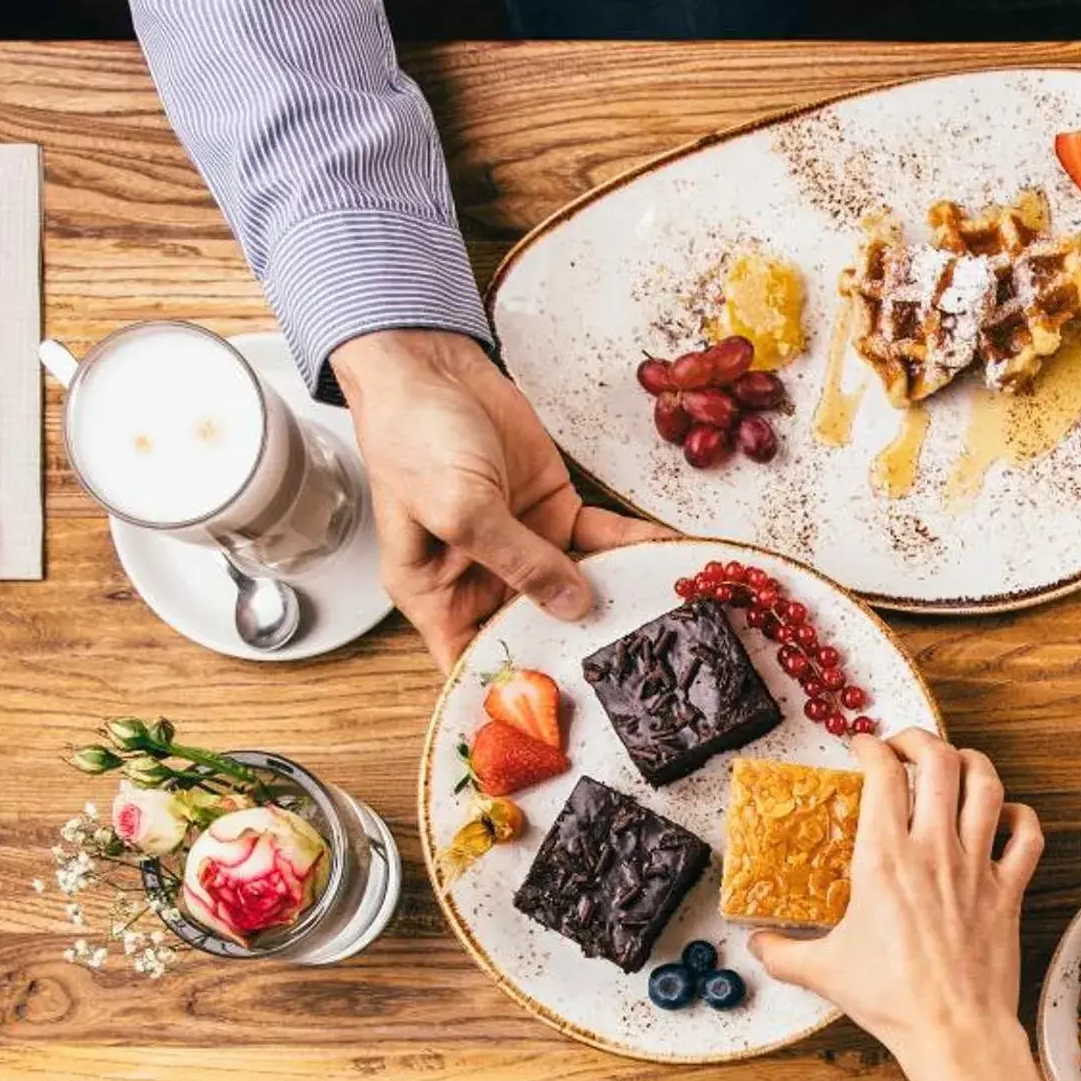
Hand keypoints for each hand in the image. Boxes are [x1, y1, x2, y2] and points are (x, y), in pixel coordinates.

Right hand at [327, 328, 665, 667]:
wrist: (432, 366)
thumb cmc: (413, 436)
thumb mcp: (457, 506)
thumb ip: (515, 560)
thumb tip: (571, 604)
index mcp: (436, 594)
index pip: (473, 661)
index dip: (512, 689)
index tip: (562, 714)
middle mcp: (481, 579)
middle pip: (537, 632)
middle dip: (582, 650)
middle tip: (636, 674)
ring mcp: (523, 546)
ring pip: (579, 588)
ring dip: (620, 598)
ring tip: (666, 617)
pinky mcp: (555, 512)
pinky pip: (601, 539)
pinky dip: (634, 545)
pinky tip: (667, 554)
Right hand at [749, 729, 1043, 1075]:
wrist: (952, 1030)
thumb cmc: (891, 999)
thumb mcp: (823, 972)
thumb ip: (782, 953)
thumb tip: (756, 945)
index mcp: (884, 859)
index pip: (882, 775)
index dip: (870, 749)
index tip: (862, 749)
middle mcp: (934, 851)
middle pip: (939, 761)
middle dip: (920, 740)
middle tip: (906, 746)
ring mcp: (977, 867)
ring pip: (987, 785)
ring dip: (972, 763)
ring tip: (955, 763)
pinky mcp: (1009, 890)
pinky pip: (1028, 836)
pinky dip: (1021, 816)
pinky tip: (1006, 816)